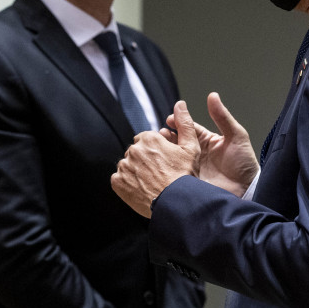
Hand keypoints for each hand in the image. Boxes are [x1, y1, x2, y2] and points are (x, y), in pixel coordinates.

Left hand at [112, 101, 201, 217]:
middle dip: (144, 161)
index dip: (156, 152)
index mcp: (149, 139)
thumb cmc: (185, 177)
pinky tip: (141, 190)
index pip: (146, 141)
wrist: (176, 203)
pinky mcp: (117, 182)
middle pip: (136, 153)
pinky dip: (127, 184)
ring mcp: (124, 167)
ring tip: (151, 183)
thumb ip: (184, 123)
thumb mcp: (191, 147)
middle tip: (158, 174)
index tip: (164, 163)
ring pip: (127, 166)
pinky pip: (119, 180)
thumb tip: (180, 104)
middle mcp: (133, 150)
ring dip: (135, 173)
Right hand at [164, 92, 257, 196]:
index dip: (178, 122)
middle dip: (167, 136)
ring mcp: (191, 167)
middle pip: (177, 141)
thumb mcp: (236, 136)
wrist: (246, 191)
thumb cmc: (244, 164)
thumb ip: (222, 117)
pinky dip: (166, 167)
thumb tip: (213, 96)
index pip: (188, 128)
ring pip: (173, 156)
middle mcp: (197, 153)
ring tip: (158, 146)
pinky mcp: (188, 181)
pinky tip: (160, 163)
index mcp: (206, 141)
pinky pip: (175, 172)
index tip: (169, 118)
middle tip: (160, 134)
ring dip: (165, 150)